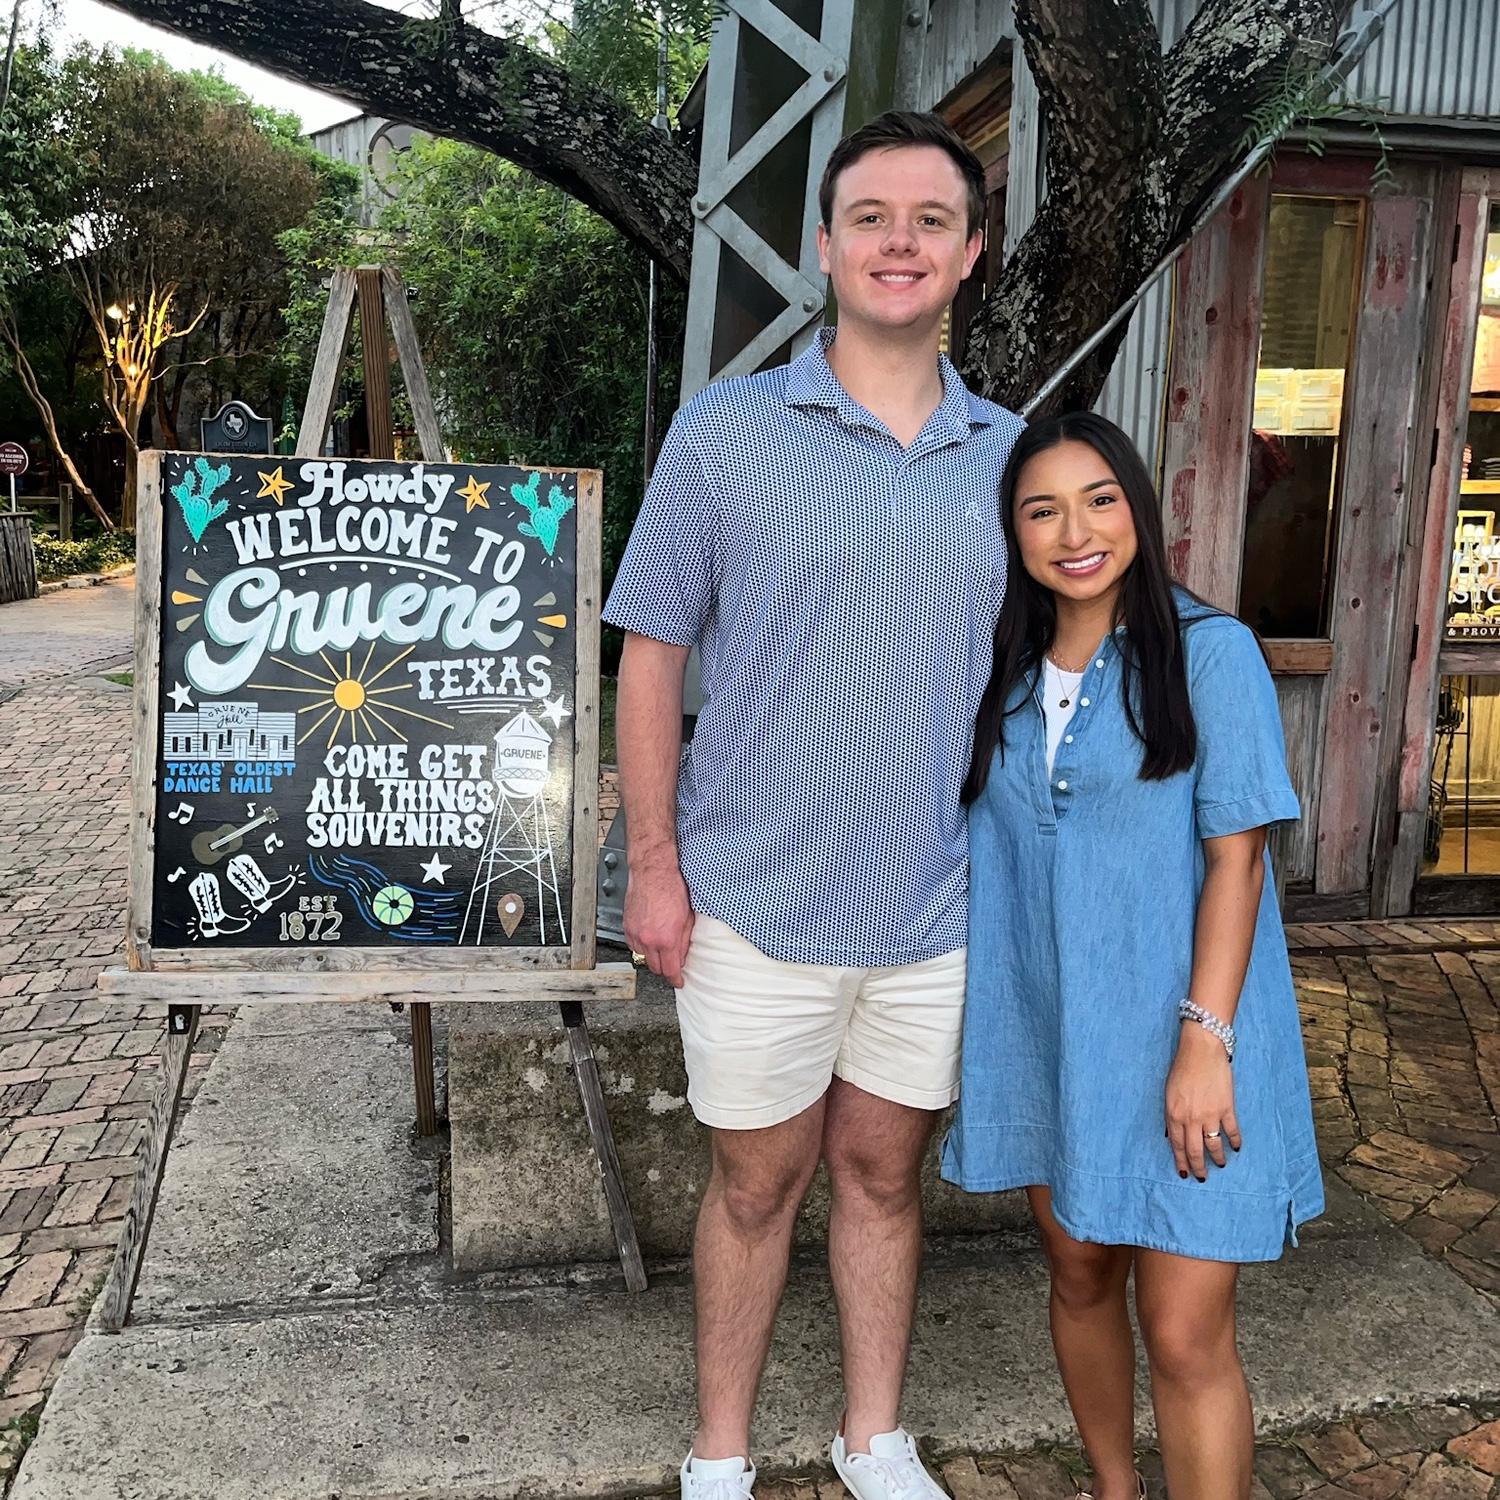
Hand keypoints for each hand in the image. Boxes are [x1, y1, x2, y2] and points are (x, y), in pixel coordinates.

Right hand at [623, 856, 694, 987]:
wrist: (653, 872)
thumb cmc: (672, 888)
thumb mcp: (688, 918)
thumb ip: (685, 941)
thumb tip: (684, 955)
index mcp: (667, 938)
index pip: (670, 970)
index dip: (676, 979)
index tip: (679, 981)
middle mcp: (649, 939)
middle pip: (655, 968)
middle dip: (665, 969)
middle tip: (673, 964)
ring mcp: (636, 933)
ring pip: (643, 958)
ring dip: (653, 957)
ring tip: (661, 948)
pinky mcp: (628, 926)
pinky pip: (633, 946)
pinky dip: (641, 947)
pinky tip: (650, 939)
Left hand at [1165, 1022, 1240, 1181]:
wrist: (1202, 1050)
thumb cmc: (1182, 1068)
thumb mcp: (1169, 1093)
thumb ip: (1171, 1115)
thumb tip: (1170, 1135)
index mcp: (1173, 1114)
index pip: (1177, 1146)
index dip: (1181, 1162)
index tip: (1184, 1173)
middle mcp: (1190, 1119)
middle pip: (1195, 1151)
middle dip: (1198, 1168)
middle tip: (1202, 1178)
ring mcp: (1210, 1115)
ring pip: (1214, 1146)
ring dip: (1218, 1158)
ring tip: (1220, 1164)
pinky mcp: (1227, 1108)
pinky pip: (1231, 1131)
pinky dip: (1234, 1142)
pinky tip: (1236, 1148)